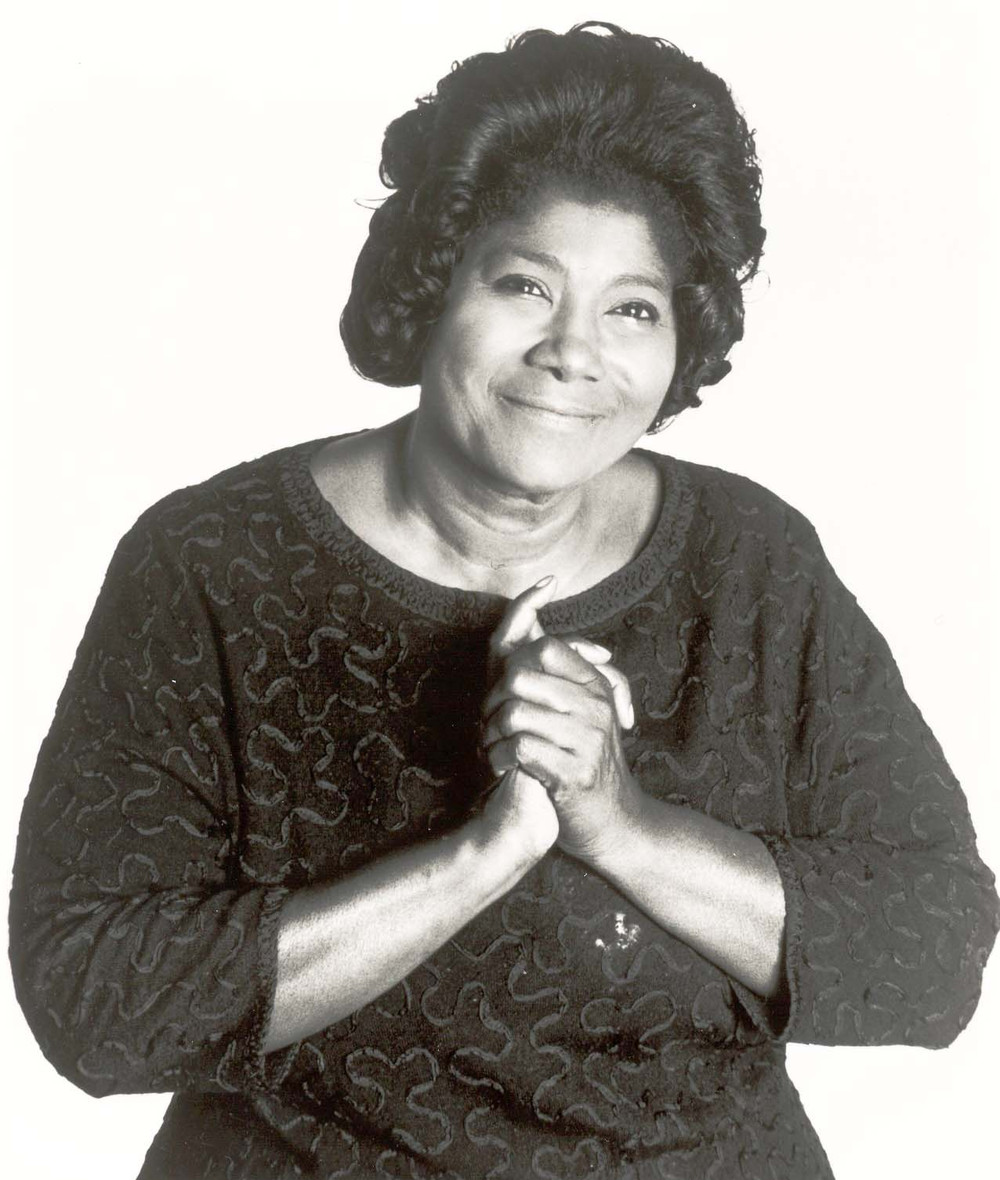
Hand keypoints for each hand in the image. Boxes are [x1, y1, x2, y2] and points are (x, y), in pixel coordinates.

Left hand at [483, 579, 639, 863]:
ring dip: (492, 734)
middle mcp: (596, 707)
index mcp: (596, 687)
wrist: (615, 824)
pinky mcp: (573, 772)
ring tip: (495, 747)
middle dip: (494, 700)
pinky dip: (500, 758)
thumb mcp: (583, 713)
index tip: (504, 688)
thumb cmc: (586, 763)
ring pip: (515, 713)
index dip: (513, 661)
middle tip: (490, 722)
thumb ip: (559, 673)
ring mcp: (587, 740)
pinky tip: (505, 767)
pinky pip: (519, 748)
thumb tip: (528, 614)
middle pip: (521, 676)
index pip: (545, 647)